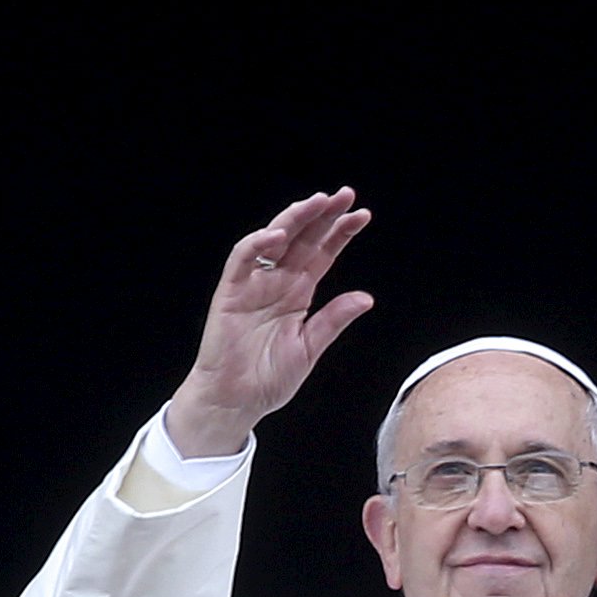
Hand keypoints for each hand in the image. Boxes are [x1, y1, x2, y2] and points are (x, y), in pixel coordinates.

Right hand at [165, 189, 375, 457]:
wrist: (236, 401)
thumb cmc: (268, 378)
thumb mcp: (309, 347)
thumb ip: (333, 320)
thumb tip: (366, 298)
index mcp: (298, 292)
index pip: (323, 253)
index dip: (341, 233)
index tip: (363, 215)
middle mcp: (278, 282)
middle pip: (303, 238)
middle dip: (324, 215)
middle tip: (345, 195)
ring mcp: (253, 284)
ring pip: (274, 239)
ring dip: (295, 218)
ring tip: (318, 203)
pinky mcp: (230, 292)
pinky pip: (242, 260)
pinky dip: (257, 244)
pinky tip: (278, 235)